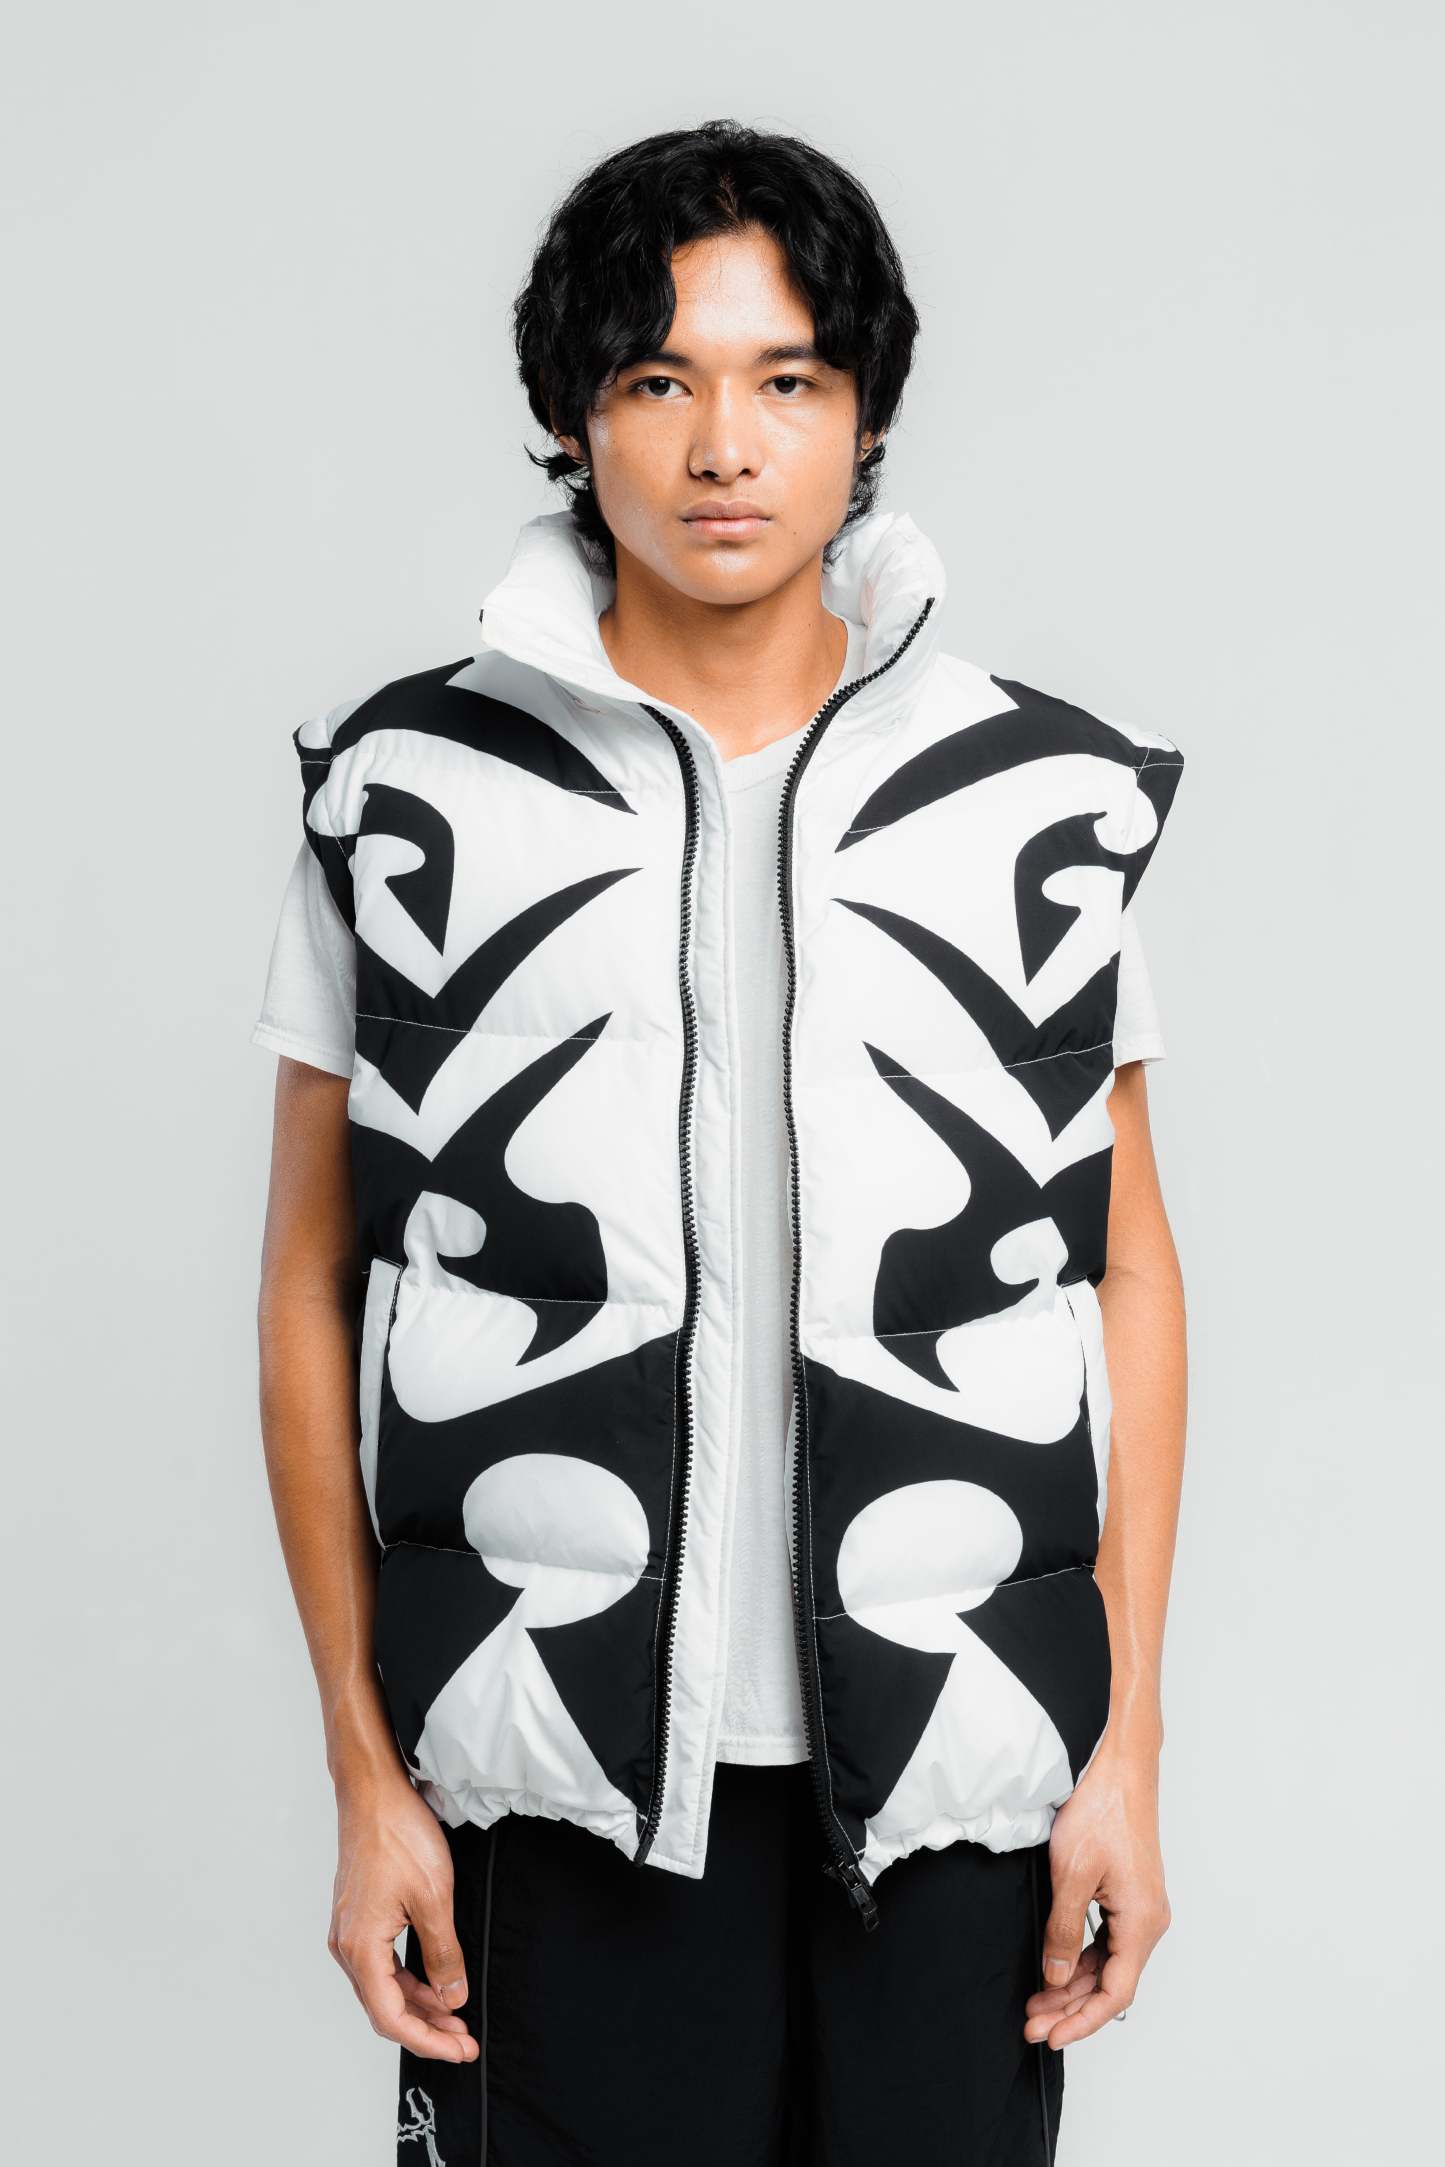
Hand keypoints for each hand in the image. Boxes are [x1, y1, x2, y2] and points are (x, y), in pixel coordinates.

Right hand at [327, 1772, 479, 2062]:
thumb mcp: (434, 1897)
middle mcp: (347, 1946)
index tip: (459, 2049)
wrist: (373, 1790)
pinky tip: (435, 1982)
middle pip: (385, 2008)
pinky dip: (409, 1979)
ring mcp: (350, 1931)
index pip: (391, 2018)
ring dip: (420, 2005)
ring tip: (456, 2016)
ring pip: (384, 1987)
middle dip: (427, 2028)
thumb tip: (452, 1997)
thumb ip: (443, 1953)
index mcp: (360, 1947)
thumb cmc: (397, 1833)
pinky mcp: (359, 1917)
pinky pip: (383, 1964)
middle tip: (464, 2040)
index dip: (427, 2040)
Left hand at [1024, 1733, 1170, 2048]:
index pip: (1115, 1994)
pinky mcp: (1129, 1897)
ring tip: (1035, 2002)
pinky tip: (1054, 1967)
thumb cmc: (1102, 1812)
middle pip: (1109, 1983)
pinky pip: (1106, 1941)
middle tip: (1031, 2024)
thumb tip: (1055, 1977)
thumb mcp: (1071, 1874)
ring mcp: (1140, 1910)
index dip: (1082, 2021)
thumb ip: (1063, 1931)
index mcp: (1142, 1923)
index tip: (1051, 2037)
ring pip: (1106, 1964)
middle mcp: (1148, 1922)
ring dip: (1071, 1985)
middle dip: (1069, 2007)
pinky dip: (1079, 1958)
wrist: (1121, 1770)